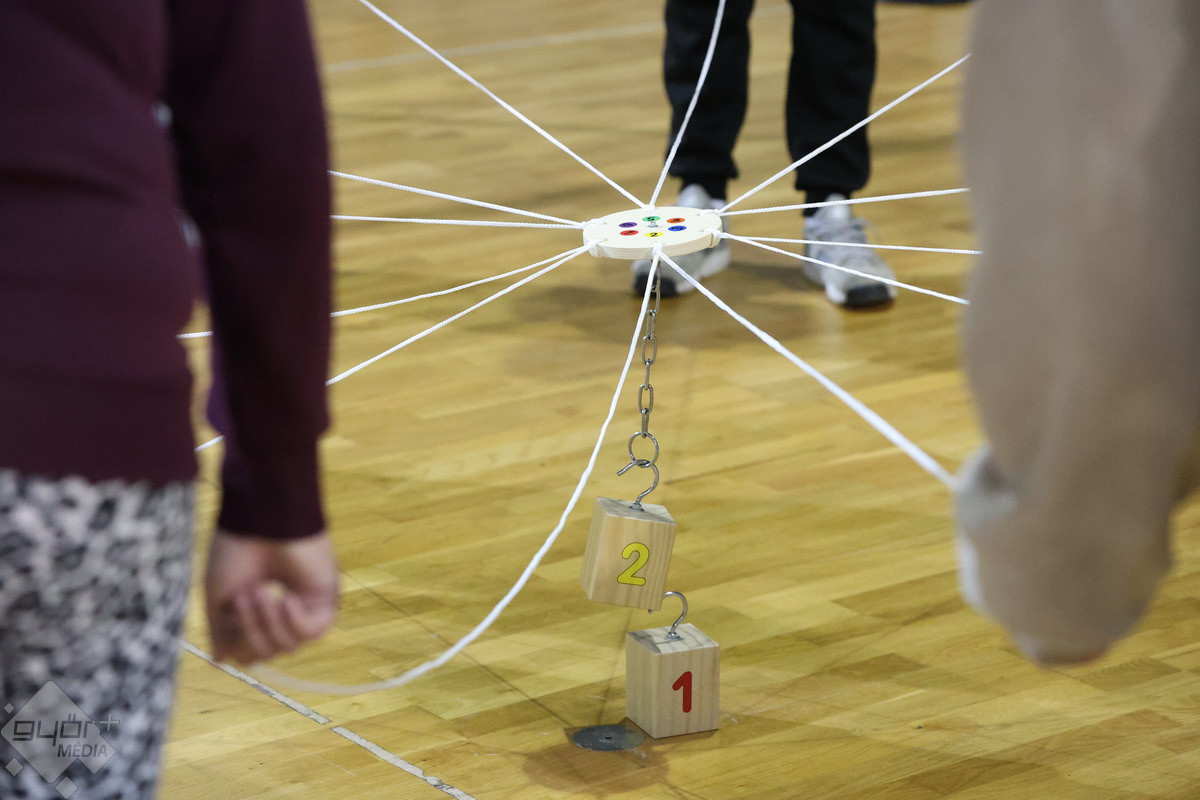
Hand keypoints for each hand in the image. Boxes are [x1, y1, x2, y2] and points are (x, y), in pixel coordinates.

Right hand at [205, 529, 338, 664]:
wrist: (260, 518)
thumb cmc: (236, 549)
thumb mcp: (218, 597)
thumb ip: (221, 632)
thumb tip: (220, 662)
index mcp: (258, 610)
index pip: (248, 652)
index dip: (236, 640)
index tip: (230, 605)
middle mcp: (282, 612)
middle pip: (266, 653)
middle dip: (251, 630)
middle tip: (245, 596)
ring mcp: (305, 606)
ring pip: (287, 646)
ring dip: (268, 622)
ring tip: (262, 591)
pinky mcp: (325, 599)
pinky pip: (312, 633)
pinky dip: (294, 620)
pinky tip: (286, 597)